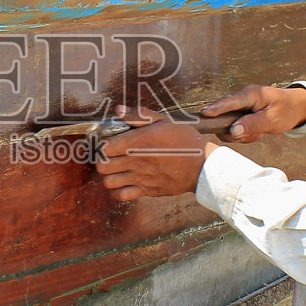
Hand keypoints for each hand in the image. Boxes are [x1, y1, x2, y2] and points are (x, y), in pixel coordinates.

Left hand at [95, 106, 210, 200]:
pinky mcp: (147, 190)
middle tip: (110, 157)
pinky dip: (118, 191)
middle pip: (102, 166)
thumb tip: (118, 110)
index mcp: (137, 142)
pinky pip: (122, 195)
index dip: (103, 145)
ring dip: (109, 176)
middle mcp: (135, 161)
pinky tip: (124, 183)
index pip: (105, 147)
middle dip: (103, 160)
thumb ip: (138, 115)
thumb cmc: (185, 140)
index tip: (108, 143)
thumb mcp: (164, 121)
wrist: (202, 165)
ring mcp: (141, 178)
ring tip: (115, 171)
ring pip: (109, 182)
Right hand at [201, 84, 305, 143]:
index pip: (230, 101)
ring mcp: (239, 107)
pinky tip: (258, 132)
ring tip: (261, 132)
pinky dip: (246, 134)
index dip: (216, 108)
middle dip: (236, 130)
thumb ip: (253, 125)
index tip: (204, 114)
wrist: (295, 108)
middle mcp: (242, 98)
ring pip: (230, 126)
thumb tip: (233, 131)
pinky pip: (235, 130)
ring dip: (244, 134)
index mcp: (251, 94)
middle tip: (255, 133)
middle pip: (225, 116)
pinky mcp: (239, 115)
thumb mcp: (273, 119)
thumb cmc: (286, 110)